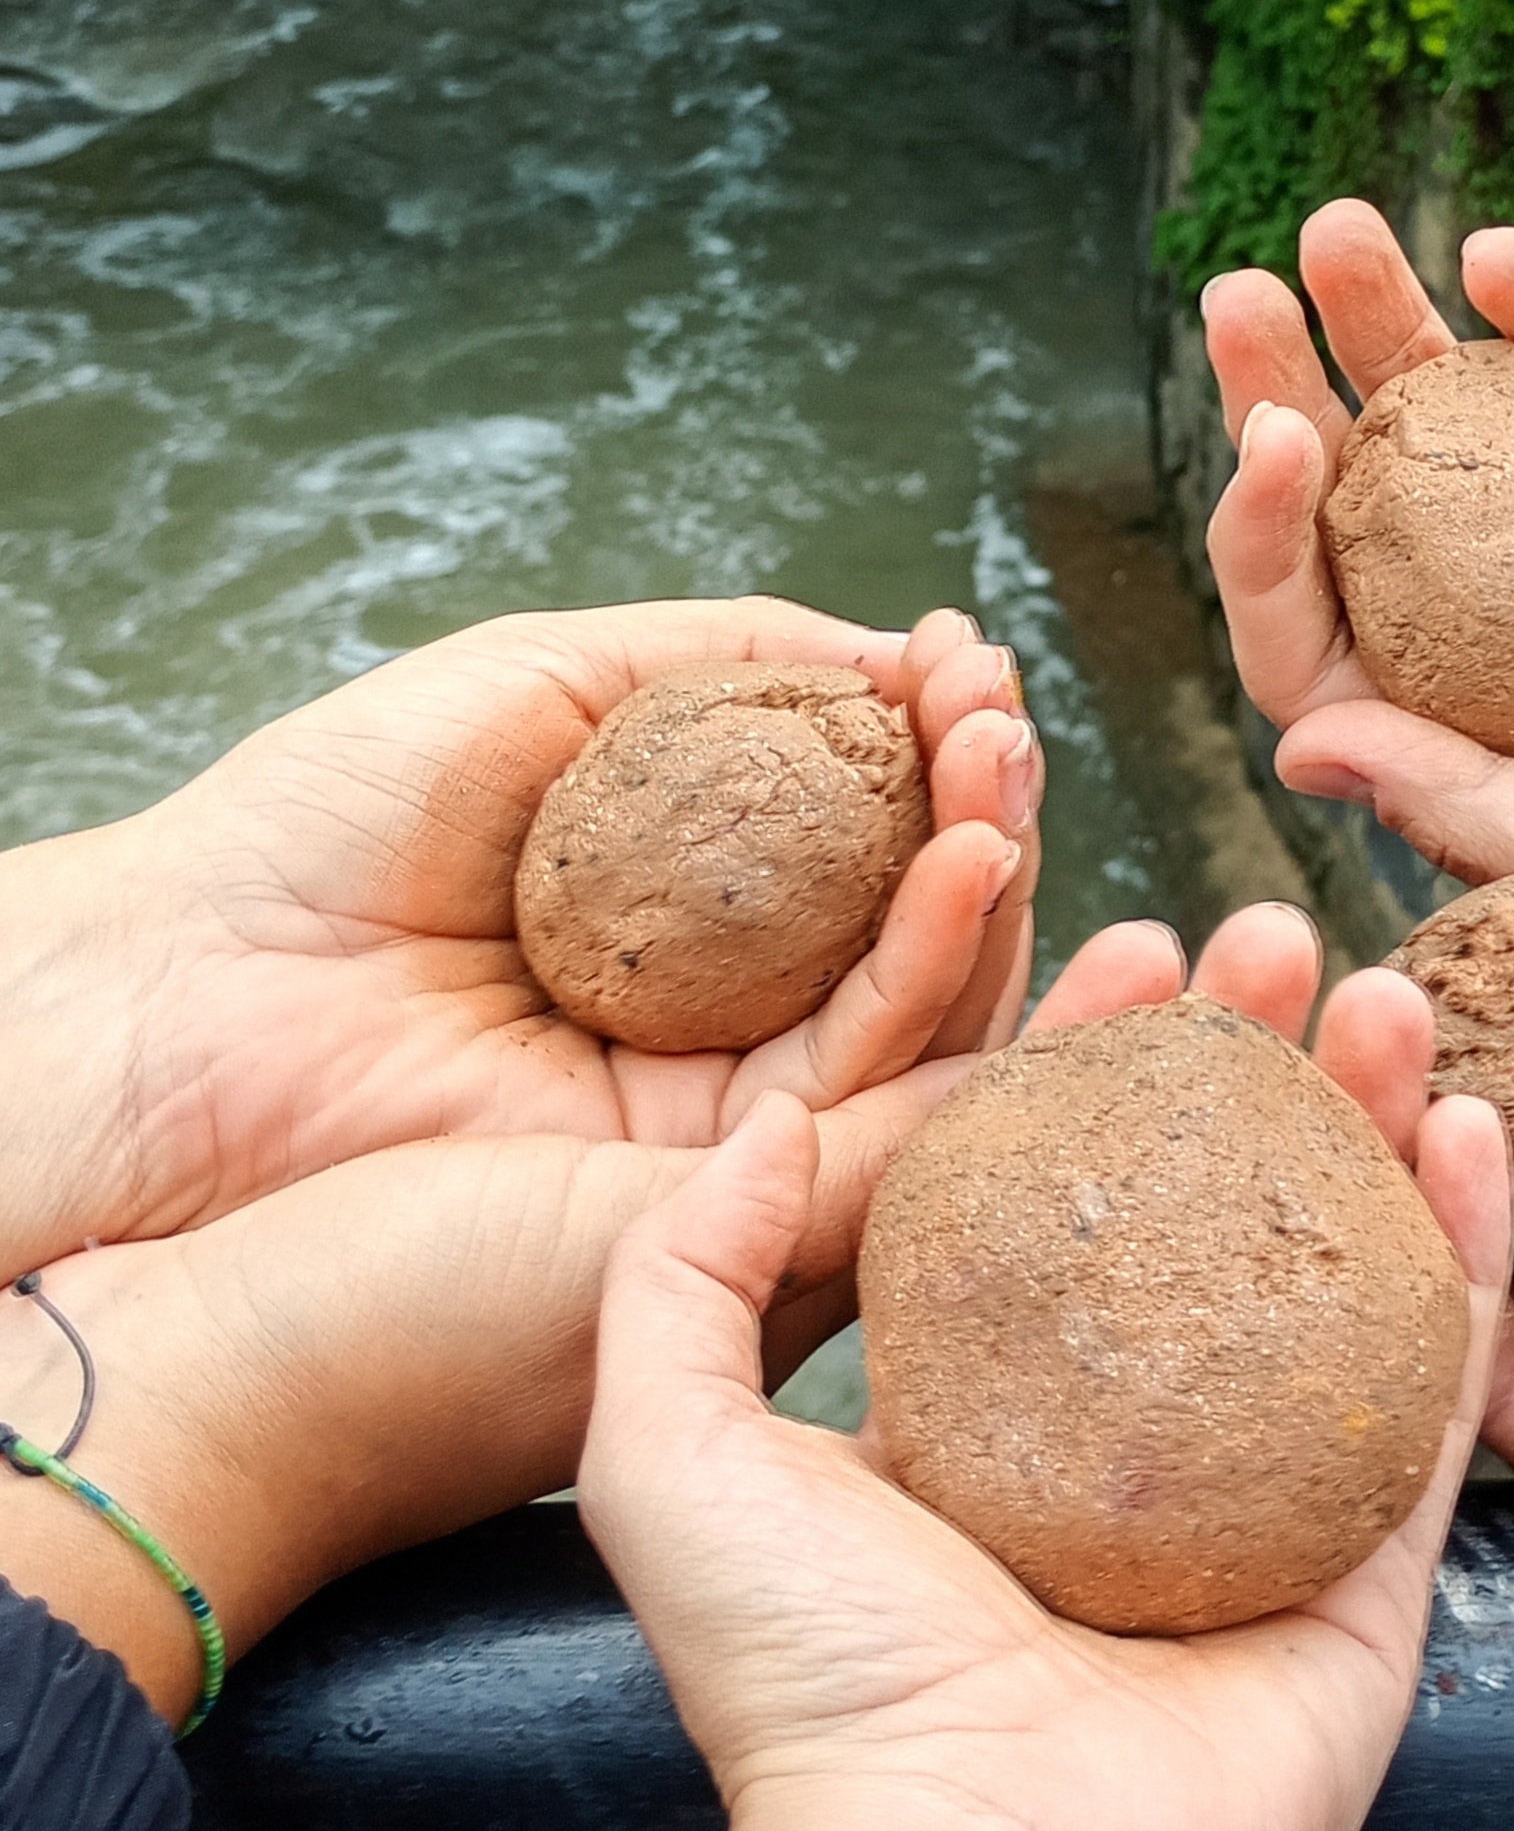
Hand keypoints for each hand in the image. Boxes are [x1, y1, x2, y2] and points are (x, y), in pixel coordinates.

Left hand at [0, 597, 1043, 1277]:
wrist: (190, 989)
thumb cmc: (326, 825)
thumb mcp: (553, 681)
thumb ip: (736, 661)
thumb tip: (908, 653)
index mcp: (684, 890)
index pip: (861, 824)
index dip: (933, 742)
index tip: (971, 662)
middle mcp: (718, 997)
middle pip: (912, 914)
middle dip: (982, 800)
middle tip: (1005, 714)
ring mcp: (716, 1091)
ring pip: (915, 998)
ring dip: (985, 869)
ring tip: (1002, 763)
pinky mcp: (706, 1177)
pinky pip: (860, 1077)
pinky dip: (932, 962)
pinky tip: (967, 860)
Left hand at [578, 916, 1513, 1830]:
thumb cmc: (813, 1683)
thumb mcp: (673, 1447)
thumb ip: (686, 1271)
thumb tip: (765, 1121)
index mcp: (980, 1432)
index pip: (1060, 1194)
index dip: (1099, 1060)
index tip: (1134, 944)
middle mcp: (1127, 1466)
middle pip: (1218, 1208)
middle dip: (1254, 1058)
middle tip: (1275, 935)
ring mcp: (1261, 1520)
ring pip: (1341, 1273)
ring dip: (1370, 1119)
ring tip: (1384, 987)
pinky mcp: (1369, 1587)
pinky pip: (1436, 1392)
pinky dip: (1466, 1255)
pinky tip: (1469, 1123)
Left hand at [1205, 200, 1513, 1191]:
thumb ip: (1492, 812)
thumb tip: (1299, 746)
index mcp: (1492, 768)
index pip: (1327, 657)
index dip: (1273, 553)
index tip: (1274, 445)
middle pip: (1368, 521)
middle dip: (1292, 402)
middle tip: (1239, 296)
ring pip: (1466, 432)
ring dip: (1391, 330)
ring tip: (1337, 228)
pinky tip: (1499, 261)